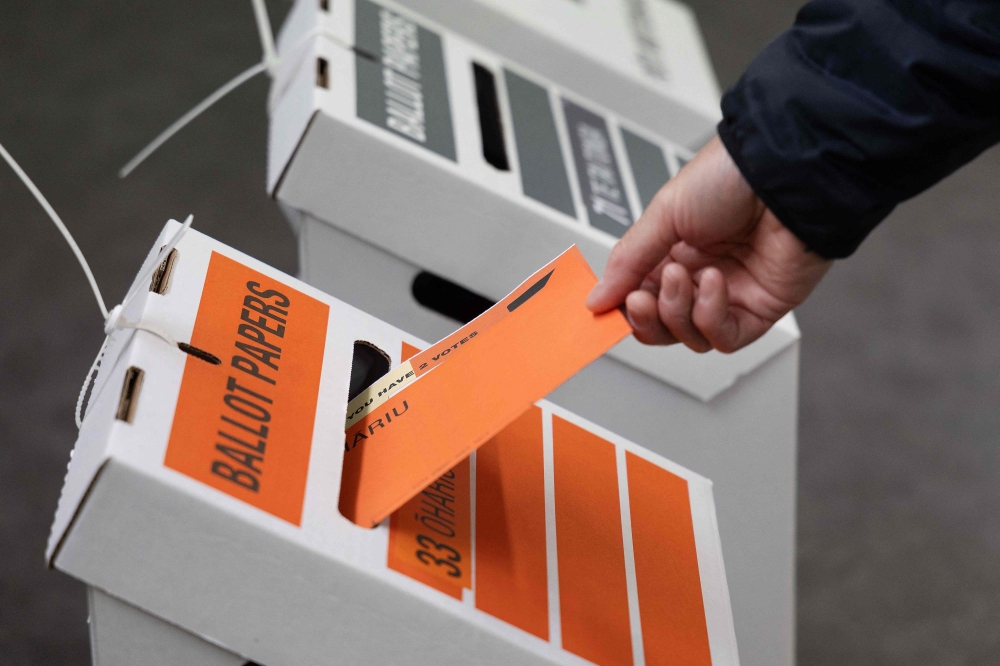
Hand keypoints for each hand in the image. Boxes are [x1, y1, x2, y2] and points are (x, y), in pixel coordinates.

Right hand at [587, 136, 831, 352]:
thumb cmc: (730, 177)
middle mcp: (700, 276)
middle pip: (661, 326)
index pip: (639, 297)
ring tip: (682, 274)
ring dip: (677, 311)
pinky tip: (713, 282)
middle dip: (646, 318)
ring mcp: (730, 294)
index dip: (623, 308)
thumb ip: (628, 261)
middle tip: (640, 299)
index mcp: (673, 251)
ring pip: (689, 336)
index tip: (605, 308)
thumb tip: (597, 298)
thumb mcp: (663, 214)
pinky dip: (710, 316)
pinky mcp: (759, 309)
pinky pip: (724, 336)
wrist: (784, 173)